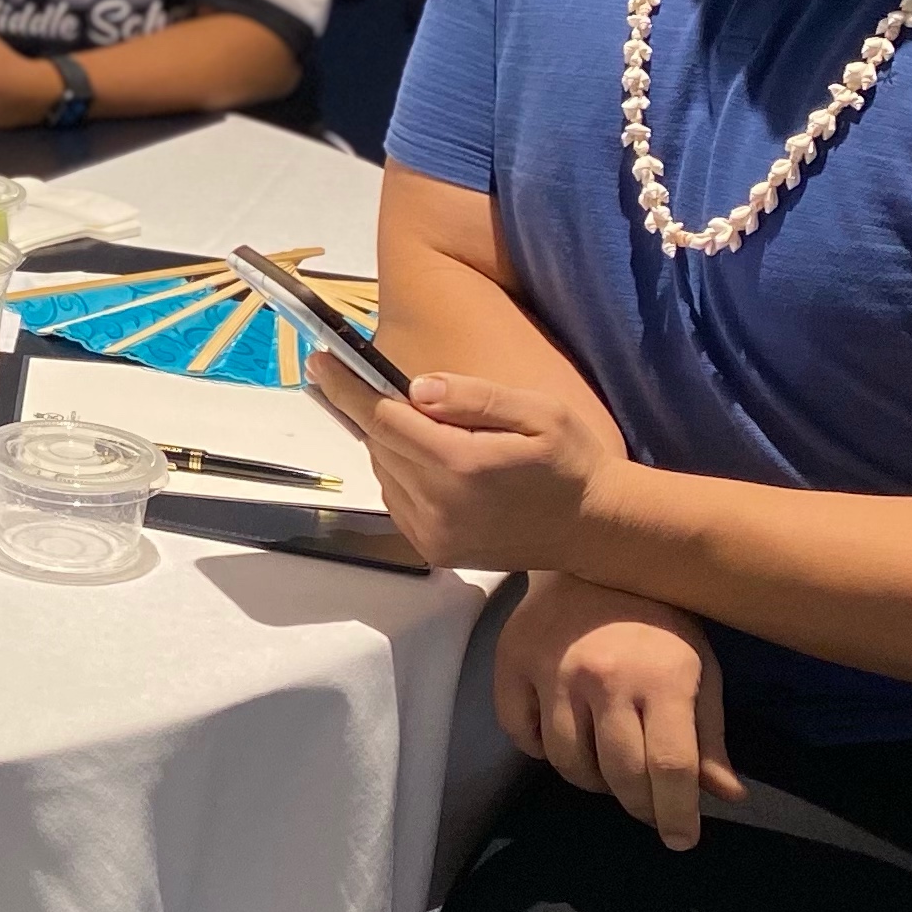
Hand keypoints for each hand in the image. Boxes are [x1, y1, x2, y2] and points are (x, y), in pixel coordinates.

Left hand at [309, 360, 621, 569]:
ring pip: (383, 472)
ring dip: (391, 444)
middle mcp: (439, 505)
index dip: (347, 388)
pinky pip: (396, 500)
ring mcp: (433, 534)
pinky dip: (401, 474)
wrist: (592, 528)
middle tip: (372, 383)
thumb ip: (476, 398)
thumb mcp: (540, 413)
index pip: (385, 419)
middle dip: (371, 410)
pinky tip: (433, 463)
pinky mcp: (433, 550)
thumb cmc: (570, 462)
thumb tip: (416, 387)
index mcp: (463, 465)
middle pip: (379, 444)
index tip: (320, 362)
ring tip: (426, 429)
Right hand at [497, 572, 743, 848]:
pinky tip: (564, 735)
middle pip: (618, 775)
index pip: (670, 768)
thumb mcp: (698, 668)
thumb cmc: (657, 617)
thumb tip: (725, 796)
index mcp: (662, 677)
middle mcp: (604, 678)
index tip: (681, 839)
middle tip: (648, 807)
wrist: (592, 552)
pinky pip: (520, 734)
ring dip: (591, 780)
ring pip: (567, 763)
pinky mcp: (511, 663)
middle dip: (639, 806)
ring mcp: (551, 671)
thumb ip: (708, 734)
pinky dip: (541, 748)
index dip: (677, 814)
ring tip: (608, 768)